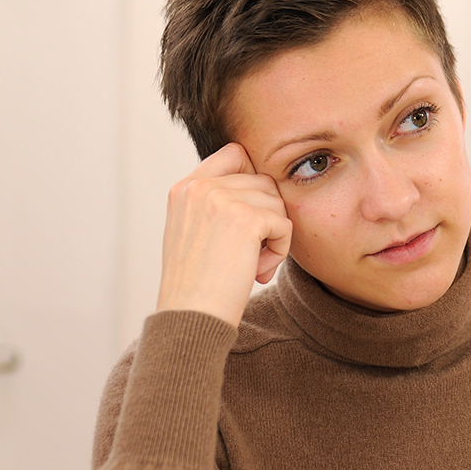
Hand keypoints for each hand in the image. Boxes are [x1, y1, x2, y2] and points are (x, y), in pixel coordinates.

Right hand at [157, 143, 292, 326]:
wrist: (191, 315)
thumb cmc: (197, 285)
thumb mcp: (193, 232)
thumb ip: (215, 205)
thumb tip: (261, 187)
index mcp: (185, 188)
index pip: (235, 154)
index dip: (254, 180)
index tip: (252, 217)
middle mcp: (200, 187)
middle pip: (264, 183)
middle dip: (267, 218)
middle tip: (252, 254)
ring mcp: (221, 199)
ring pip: (277, 203)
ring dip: (274, 237)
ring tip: (253, 266)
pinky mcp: (245, 217)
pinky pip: (285, 224)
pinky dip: (280, 251)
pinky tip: (258, 272)